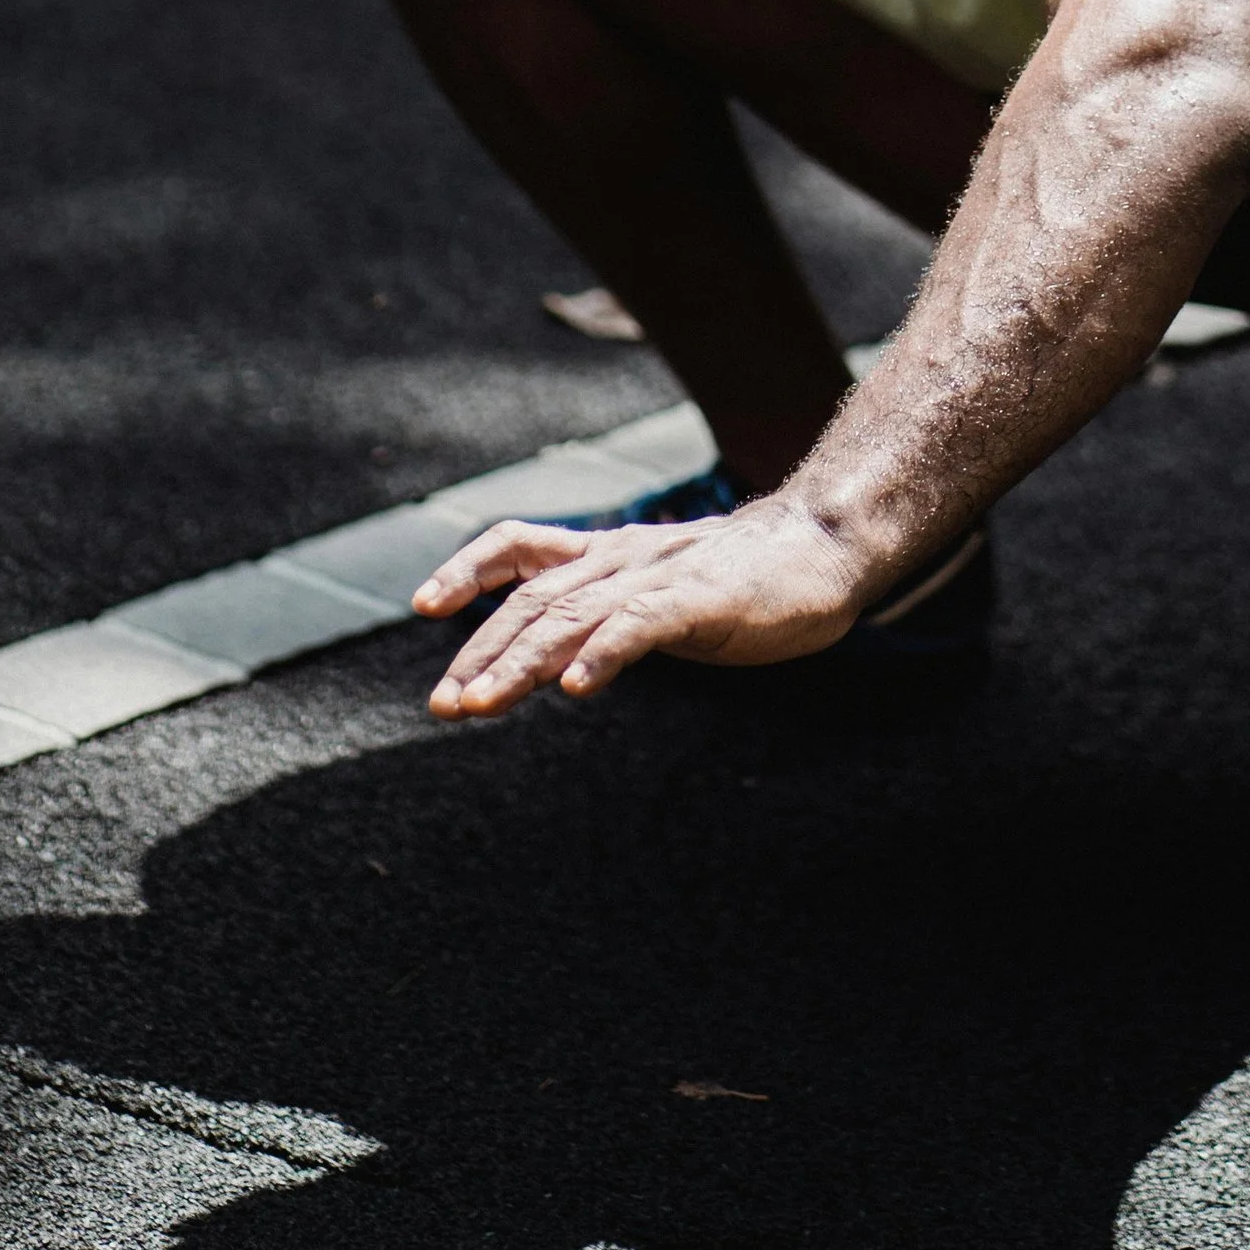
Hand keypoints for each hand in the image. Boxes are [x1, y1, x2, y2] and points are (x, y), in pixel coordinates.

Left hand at [415, 496, 865, 717]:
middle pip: (532, 599)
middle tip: (442, 705)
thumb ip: (615, 613)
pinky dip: (602, 654)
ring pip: (571, 615)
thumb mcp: (662, 590)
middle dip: (481, 651)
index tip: (425, 605)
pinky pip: (639, 624)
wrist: (824, 544)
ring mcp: (659, 574)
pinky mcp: (700, 596)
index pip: (520, 547)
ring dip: (520, 662)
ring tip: (478, 704)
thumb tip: (566, 657)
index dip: (469, 569)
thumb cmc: (745, 578)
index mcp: (610, 555)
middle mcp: (622, 558)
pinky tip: (574, 688)